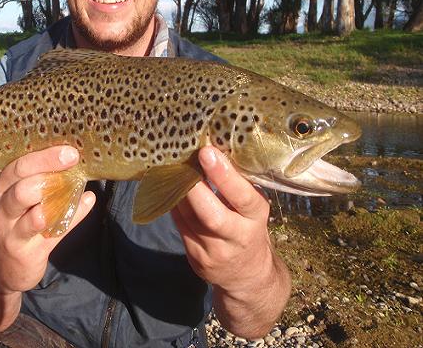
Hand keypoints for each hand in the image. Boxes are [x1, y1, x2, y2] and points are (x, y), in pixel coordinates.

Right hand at [0, 145, 95, 295]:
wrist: (0, 268)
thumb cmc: (15, 221)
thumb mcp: (17, 197)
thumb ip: (39, 177)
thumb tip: (71, 155)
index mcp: (1, 189)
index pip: (18, 168)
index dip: (44, 158)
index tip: (69, 151)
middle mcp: (2, 210)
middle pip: (23, 189)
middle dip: (49, 173)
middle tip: (73, 160)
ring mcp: (13, 234)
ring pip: (36, 217)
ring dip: (59, 201)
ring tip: (77, 186)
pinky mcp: (28, 254)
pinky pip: (55, 235)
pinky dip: (73, 217)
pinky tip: (88, 203)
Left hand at [172, 146, 274, 292]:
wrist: (248, 276)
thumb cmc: (250, 228)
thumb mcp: (254, 209)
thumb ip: (238, 186)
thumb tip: (212, 150)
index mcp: (256, 219)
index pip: (243, 198)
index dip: (224, 175)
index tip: (207, 152)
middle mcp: (236, 238)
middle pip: (211, 215)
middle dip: (194, 187)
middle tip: (182, 161)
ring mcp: (213, 252)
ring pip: (188, 219)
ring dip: (177, 191)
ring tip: (172, 167)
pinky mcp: (195, 259)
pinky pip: (179, 225)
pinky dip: (173, 204)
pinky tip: (169, 188)